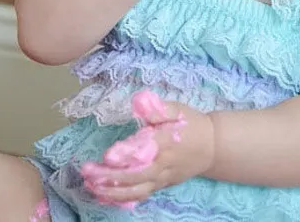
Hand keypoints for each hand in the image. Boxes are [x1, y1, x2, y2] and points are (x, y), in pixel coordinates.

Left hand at [81, 100, 214, 206]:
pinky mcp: (162, 185)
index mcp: (167, 142)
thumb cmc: (191, 124)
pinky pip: (141, 195)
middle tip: (88, 171)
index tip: (107, 155)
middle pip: (136, 175)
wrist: (212, 147)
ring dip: (113, 191)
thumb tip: (139, 102)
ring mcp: (163, 178)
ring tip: (91, 186)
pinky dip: (123, 197)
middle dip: (111, 175)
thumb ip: (159, 108)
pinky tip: (105, 195)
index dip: (126, 154)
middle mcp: (163, 164)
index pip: (145, 150)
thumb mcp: (178, 110)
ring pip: (137, 190)